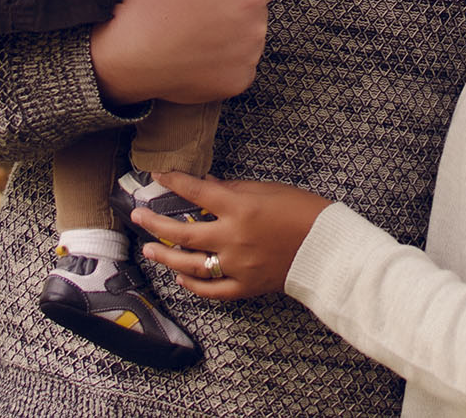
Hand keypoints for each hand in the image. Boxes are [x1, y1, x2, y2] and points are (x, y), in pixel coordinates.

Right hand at [89, 0, 297, 105]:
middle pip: (259, 5)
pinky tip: (195, 49)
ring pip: (249, 35)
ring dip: (232, 27)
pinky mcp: (235, 83)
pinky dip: (224, 56)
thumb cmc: (151, 3)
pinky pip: (239, 63)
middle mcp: (255, 29)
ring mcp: (247, 59)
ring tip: (195, 25)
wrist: (127, 58)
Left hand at [134, 171, 331, 299]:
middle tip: (138, 217)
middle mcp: (233, 238)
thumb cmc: (303, 211)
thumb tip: (207, 185)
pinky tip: (180, 278)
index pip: (195, 191)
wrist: (328, 247)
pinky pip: (212, 289)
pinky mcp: (246, 286)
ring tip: (149, 250)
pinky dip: (194, 285)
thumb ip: (234, 190)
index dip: (173, 181)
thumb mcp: (268, 190)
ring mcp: (237, 265)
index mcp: (239, 208)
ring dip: (166, 256)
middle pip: (182, 232)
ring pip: (190, 264)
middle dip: (155, 223)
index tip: (157, 175)